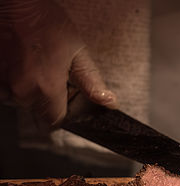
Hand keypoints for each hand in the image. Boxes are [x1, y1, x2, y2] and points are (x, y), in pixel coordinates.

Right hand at [0, 0, 118, 126]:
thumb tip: (109, 102)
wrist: (12, 1)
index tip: (66, 102)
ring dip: (27, 89)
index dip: (63, 113)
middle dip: (46, 98)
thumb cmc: (44, 21)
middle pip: (36, 111)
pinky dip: (13, 80)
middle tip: (51, 73)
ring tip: (34, 65)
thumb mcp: (77, 51)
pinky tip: (20, 62)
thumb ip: (92, 81)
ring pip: (18, 99)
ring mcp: (1, 82)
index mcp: (46, 87)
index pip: (54, 121)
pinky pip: (4, 87)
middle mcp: (21, 90)